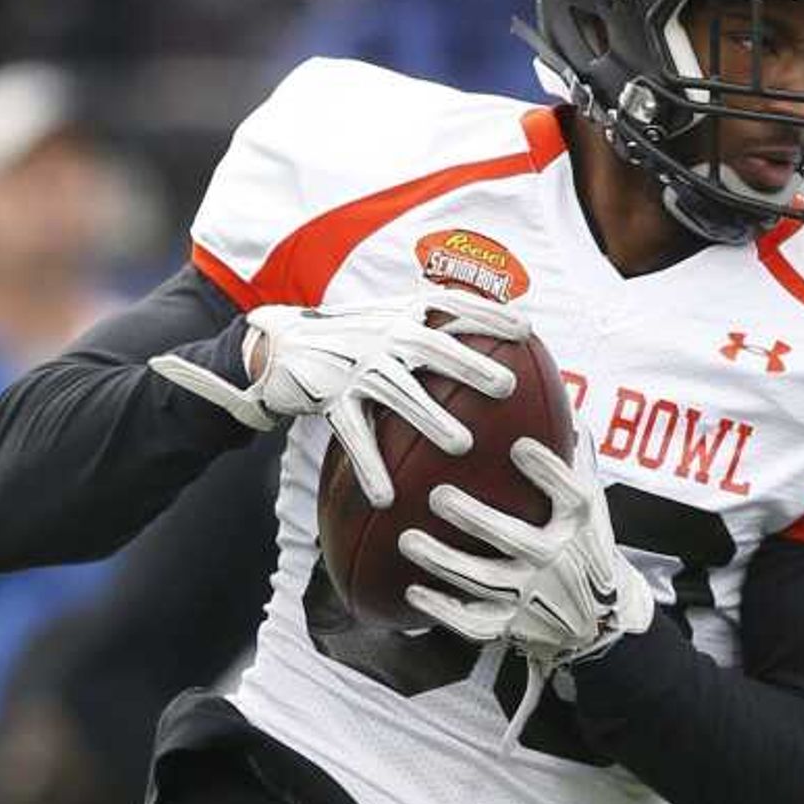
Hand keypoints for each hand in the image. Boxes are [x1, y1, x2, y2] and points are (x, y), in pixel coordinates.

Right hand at [150, 290, 530, 506]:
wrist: (276, 347)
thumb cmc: (344, 340)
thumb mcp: (383, 322)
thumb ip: (425, 328)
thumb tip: (484, 343)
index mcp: (399, 314)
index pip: (450, 305)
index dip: (489, 314)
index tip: (527, 330)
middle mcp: (380, 334)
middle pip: (432, 347)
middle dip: (470, 364)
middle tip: (506, 387)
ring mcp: (354, 365)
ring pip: (398, 393)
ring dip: (431, 419)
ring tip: (463, 446)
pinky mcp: (328, 396)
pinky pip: (353, 436)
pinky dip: (369, 466)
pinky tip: (387, 497)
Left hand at [398, 429, 655, 662]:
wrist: (594, 618)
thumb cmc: (580, 543)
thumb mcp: (589, 501)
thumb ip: (572, 452)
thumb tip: (553, 390)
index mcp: (580, 524)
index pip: (571, 496)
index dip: (548, 472)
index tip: (519, 446)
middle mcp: (558, 561)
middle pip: (517, 541)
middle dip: (476, 519)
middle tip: (437, 496)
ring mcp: (532, 597)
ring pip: (484, 581)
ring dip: (444, 561)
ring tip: (408, 540)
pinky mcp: (510, 625)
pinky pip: (474, 622)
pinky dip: (443, 610)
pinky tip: (412, 590)